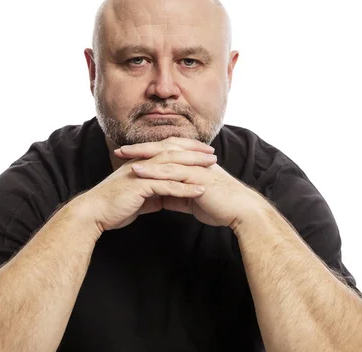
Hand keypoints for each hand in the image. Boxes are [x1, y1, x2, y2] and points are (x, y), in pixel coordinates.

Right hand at [83, 138, 217, 231]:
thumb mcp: (136, 197)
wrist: (94, 213)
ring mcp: (141, 174)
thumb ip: (150, 194)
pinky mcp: (141, 187)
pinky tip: (200, 190)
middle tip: (213, 154)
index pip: (167, 150)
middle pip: (172, 152)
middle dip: (194, 152)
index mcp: (141, 164)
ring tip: (212, 169)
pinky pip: (167, 186)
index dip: (185, 149)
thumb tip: (163, 198)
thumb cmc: (112, 206)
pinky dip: (185, 188)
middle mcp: (142, 164)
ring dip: (194, 167)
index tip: (203, 152)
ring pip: (172, 166)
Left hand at [115, 137, 266, 229]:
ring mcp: (194, 167)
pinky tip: (137, 170)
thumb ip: (178, 194)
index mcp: (193, 164)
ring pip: (164, 157)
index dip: (148, 153)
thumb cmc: (221, 206)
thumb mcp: (193, 199)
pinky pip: (170, 172)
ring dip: (142, 155)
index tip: (129, 154)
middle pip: (163, 149)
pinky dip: (152, 170)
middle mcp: (193, 161)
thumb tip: (162, 198)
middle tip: (120, 149)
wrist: (241, 212)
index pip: (167, 153)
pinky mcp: (195, 177)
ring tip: (123, 155)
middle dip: (141, 149)